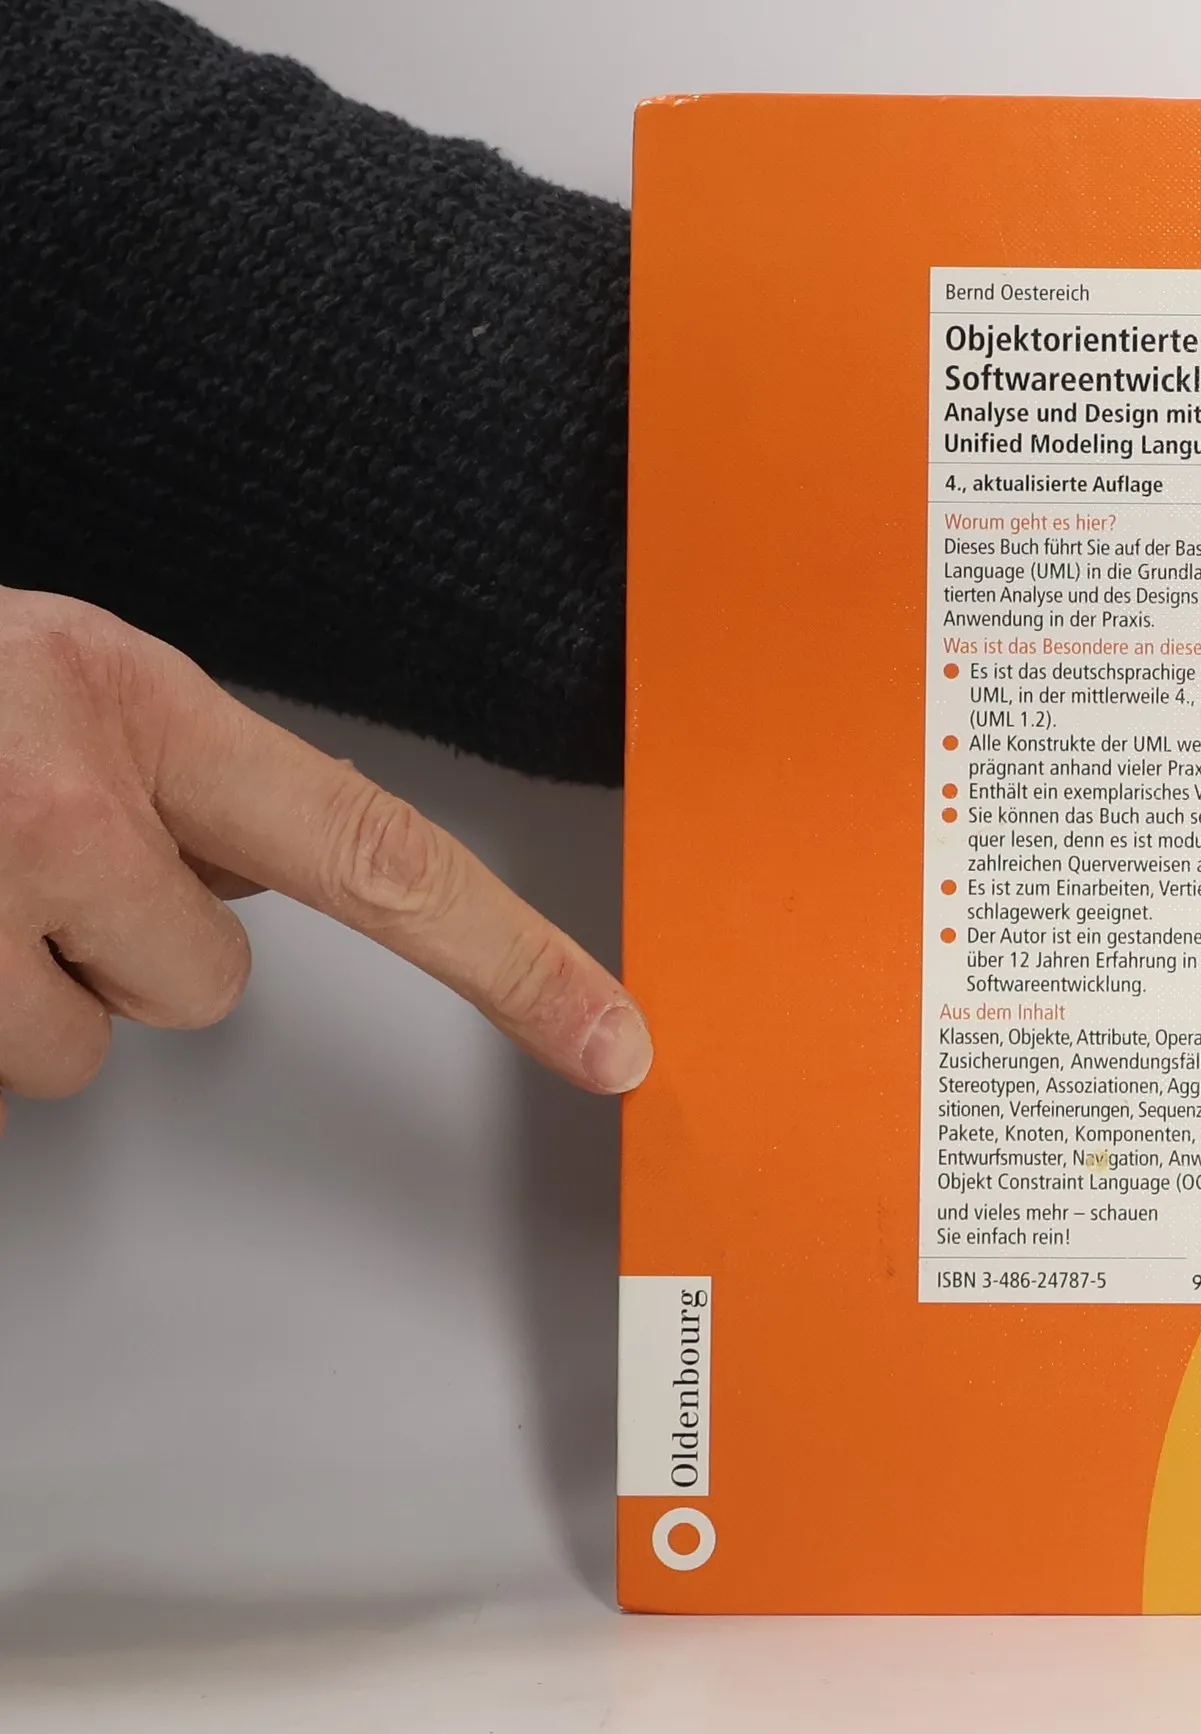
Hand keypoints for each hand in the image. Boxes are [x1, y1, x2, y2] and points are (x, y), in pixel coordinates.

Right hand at [0, 588, 650, 1134]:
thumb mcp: (66, 684)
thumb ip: (189, 773)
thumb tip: (256, 878)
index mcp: (145, 705)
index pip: (380, 854)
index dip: (513, 958)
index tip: (608, 1034)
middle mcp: (75, 802)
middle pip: (212, 987)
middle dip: (133, 950)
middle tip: (25, 862)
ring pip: (83, 1049)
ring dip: (23, 990)